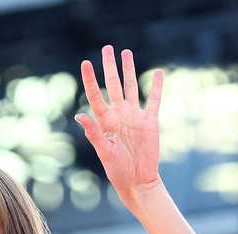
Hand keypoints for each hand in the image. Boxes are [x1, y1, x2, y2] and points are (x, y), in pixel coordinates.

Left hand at [75, 45, 163, 205]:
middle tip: (107, 48)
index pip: (95, 95)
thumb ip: (94, 133)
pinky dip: (156, 86)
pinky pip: (154, 100)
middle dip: (110, 67)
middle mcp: (119, 115)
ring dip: (129, 70)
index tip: (85, 63)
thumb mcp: (104, 152)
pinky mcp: (150, 121)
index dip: (90, 79)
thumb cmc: (117, 170)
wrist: (138, 181)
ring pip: (131, 87)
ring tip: (126, 53)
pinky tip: (158, 72)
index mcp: (105, 122)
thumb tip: (79, 115)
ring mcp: (134, 117)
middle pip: (113, 85)